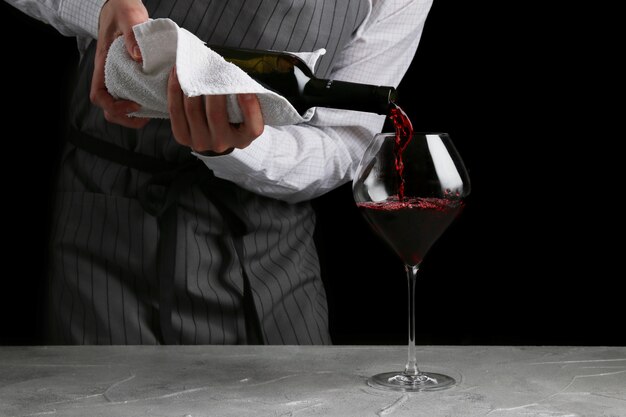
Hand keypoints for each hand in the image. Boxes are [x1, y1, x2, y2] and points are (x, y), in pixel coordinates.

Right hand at [90, 0, 149, 127]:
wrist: (122, 4)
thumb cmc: (121, 9)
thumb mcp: (128, 16)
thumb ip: (132, 33)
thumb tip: (138, 57)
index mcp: (104, 64)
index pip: (98, 96)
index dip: (114, 106)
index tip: (134, 104)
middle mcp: (110, 73)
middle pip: (108, 107)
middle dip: (126, 117)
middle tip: (146, 115)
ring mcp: (120, 75)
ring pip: (121, 103)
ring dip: (135, 113)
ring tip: (153, 110)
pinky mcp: (131, 73)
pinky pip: (133, 93)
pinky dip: (144, 101)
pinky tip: (159, 99)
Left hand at [167, 68, 264, 153]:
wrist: (214, 134)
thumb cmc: (232, 116)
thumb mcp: (246, 112)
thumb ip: (245, 98)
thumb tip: (232, 73)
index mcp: (244, 138)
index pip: (252, 126)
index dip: (249, 105)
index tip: (244, 86)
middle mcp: (223, 143)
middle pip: (215, 114)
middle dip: (212, 88)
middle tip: (210, 68)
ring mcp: (201, 142)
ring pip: (192, 110)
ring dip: (189, 85)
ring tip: (189, 67)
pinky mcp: (183, 137)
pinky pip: (175, 111)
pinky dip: (174, 90)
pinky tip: (177, 75)